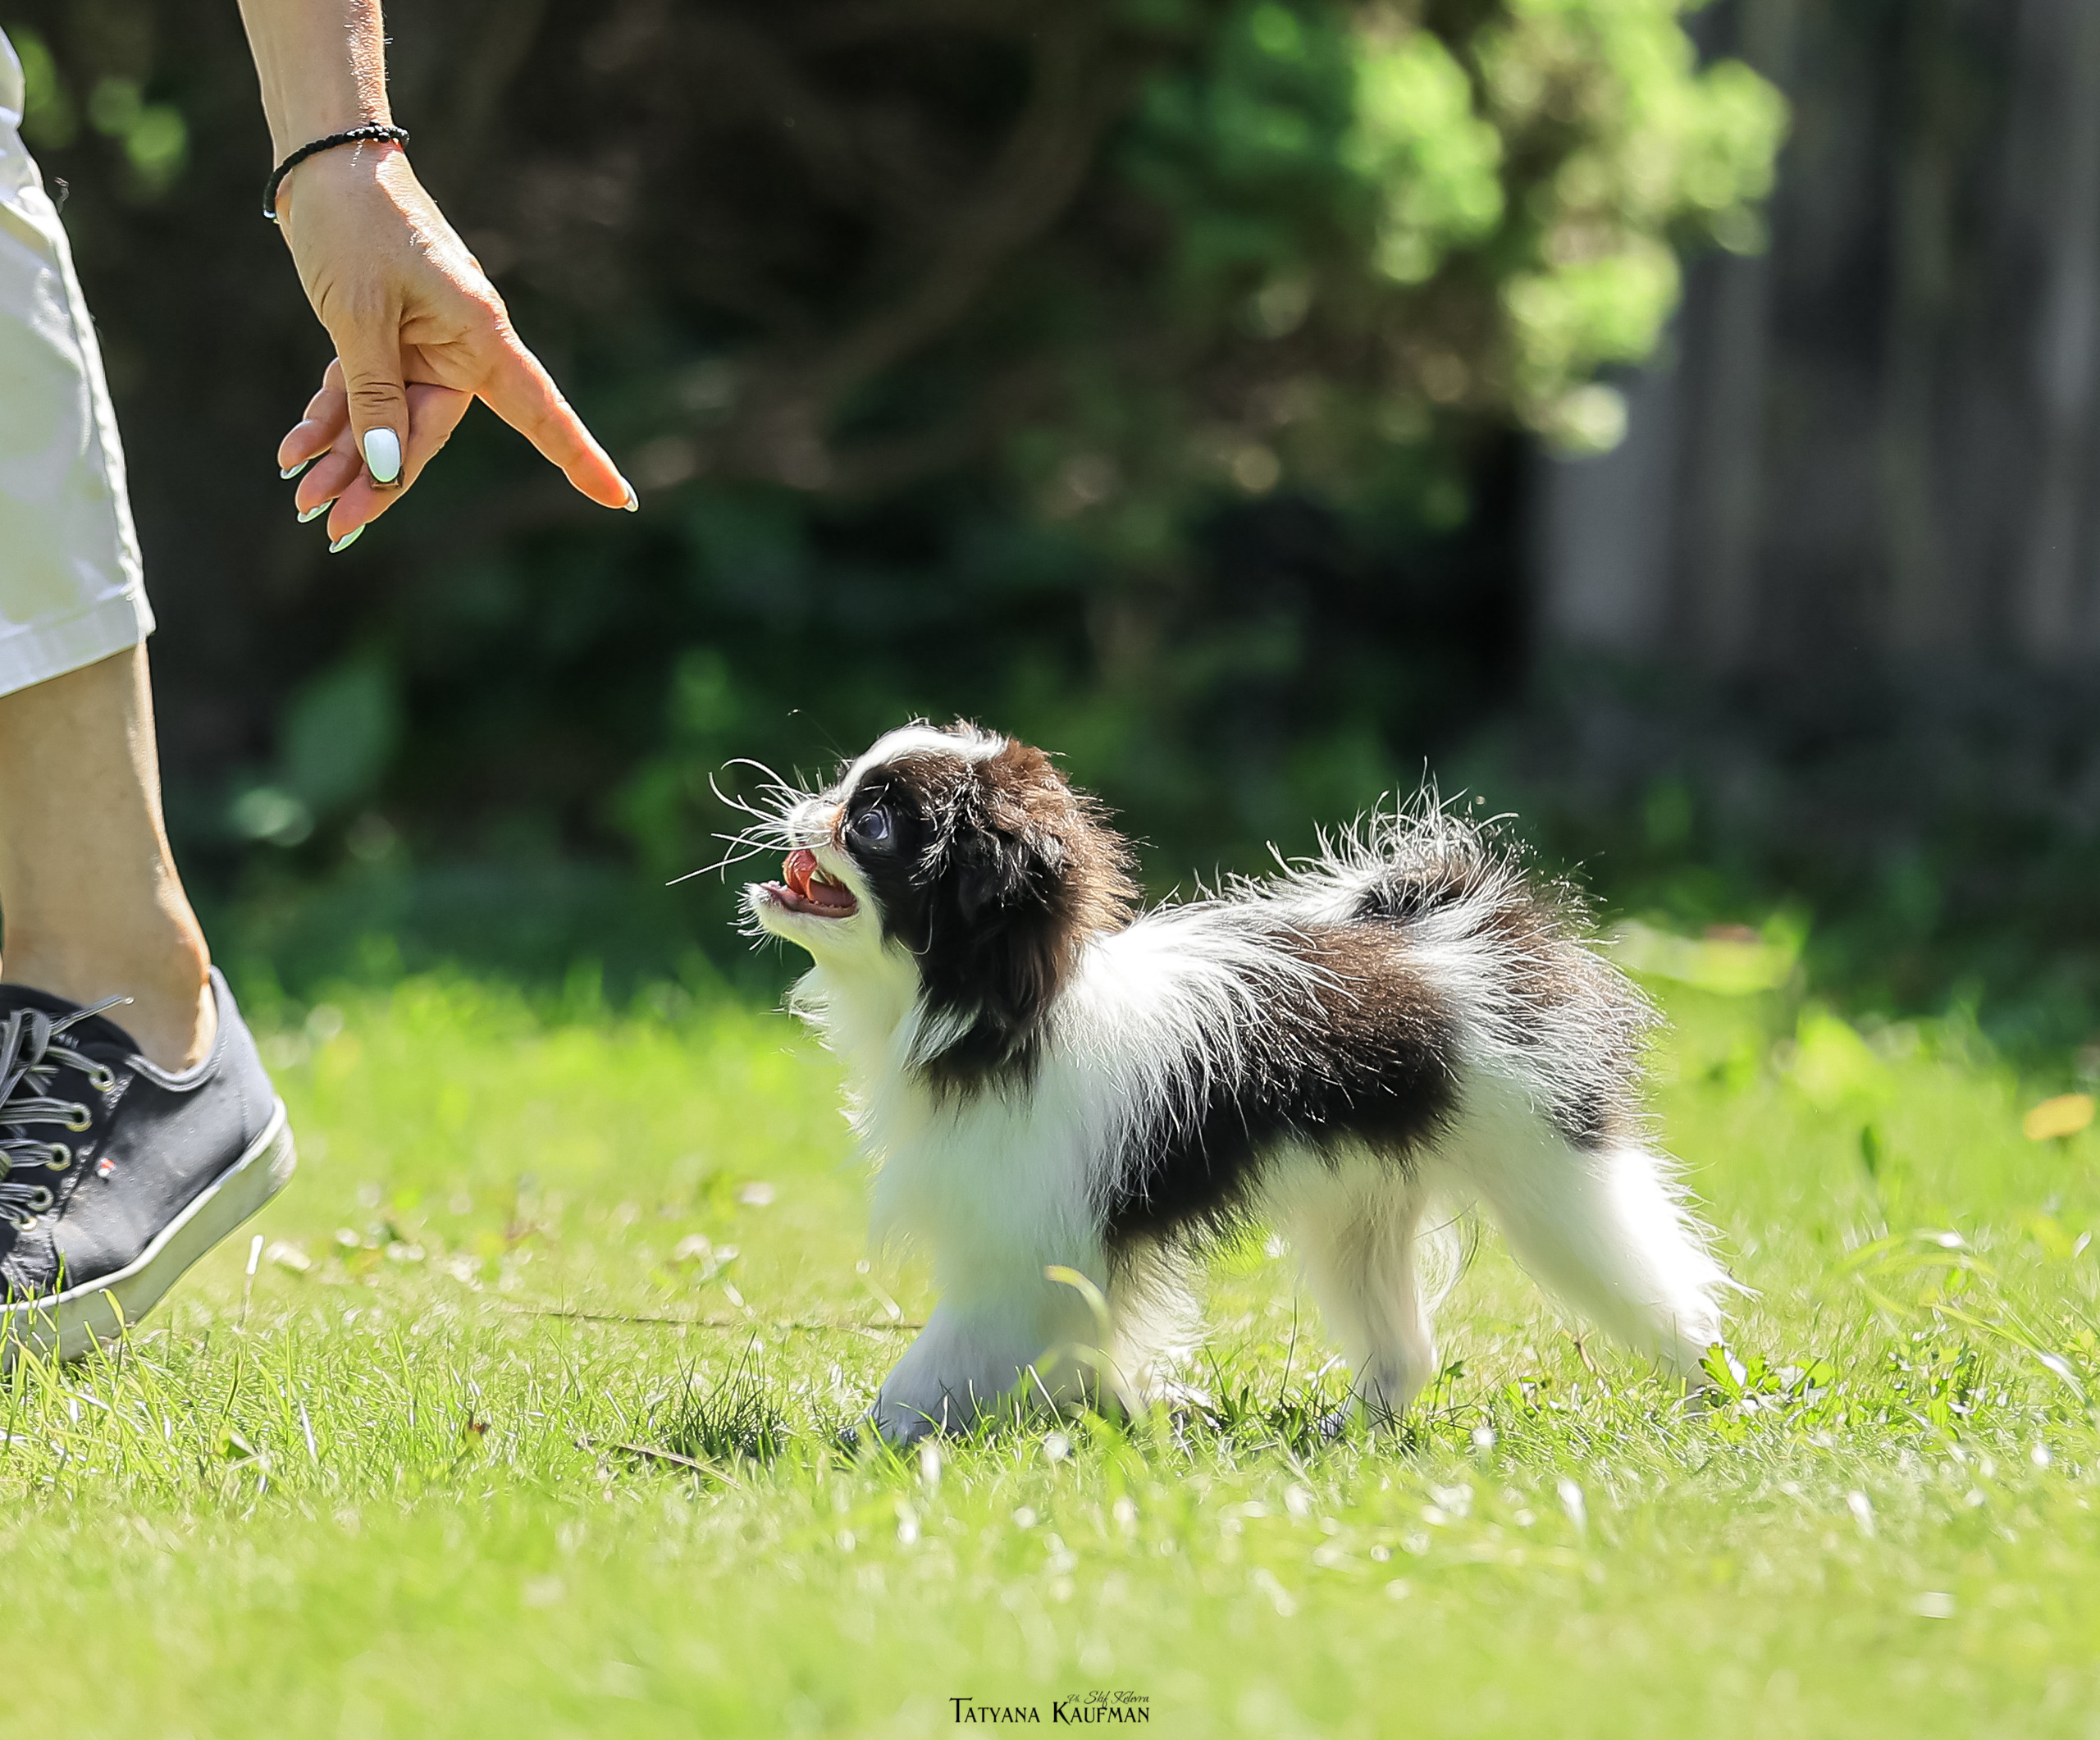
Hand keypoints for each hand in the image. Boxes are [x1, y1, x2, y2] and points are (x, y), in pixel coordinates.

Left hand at [271, 144, 634, 547]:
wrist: (322, 157)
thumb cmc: (355, 223)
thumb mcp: (358, 314)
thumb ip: (373, 396)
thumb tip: (387, 471)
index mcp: (479, 335)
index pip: (542, 413)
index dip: (580, 458)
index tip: (621, 501)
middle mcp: (458, 347)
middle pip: (427, 435)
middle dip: (378, 481)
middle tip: (334, 527)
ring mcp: (420, 344)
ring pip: (385, 422)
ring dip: (344, 459)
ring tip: (304, 501)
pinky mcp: (383, 335)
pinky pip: (360, 393)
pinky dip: (328, 419)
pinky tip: (294, 453)